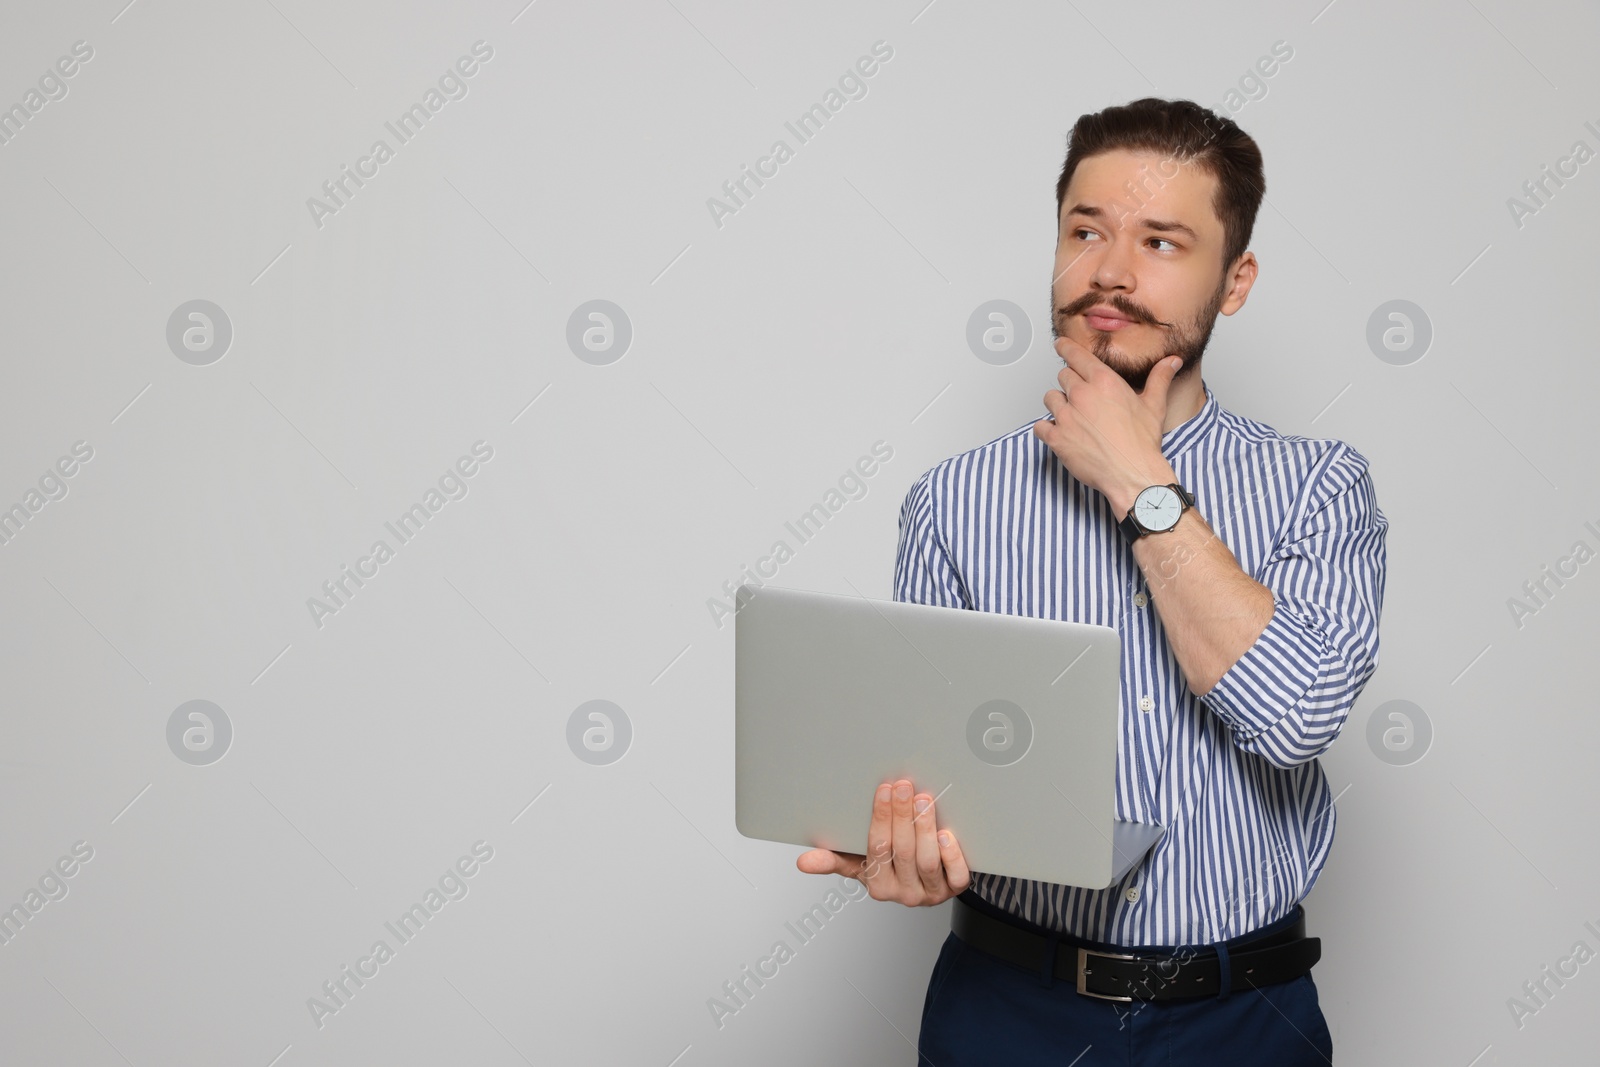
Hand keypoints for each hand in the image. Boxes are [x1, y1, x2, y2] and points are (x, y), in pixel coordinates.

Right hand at [795, 779, 970, 905]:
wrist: (927, 885)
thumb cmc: (890, 868)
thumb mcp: (860, 865)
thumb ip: (834, 860)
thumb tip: (803, 862)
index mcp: (877, 885)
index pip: (877, 849)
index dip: (881, 818)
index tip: (883, 790)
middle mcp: (904, 893)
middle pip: (903, 851)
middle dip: (902, 816)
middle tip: (904, 787)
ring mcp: (931, 892)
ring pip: (927, 861)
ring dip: (925, 828)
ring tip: (924, 801)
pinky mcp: (954, 889)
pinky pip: (956, 876)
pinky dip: (951, 855)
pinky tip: (947, 833)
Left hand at [1033, 335, 1179, 515]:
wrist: (1132, 473)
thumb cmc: (1142, 442)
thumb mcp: (1154, 405)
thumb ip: (1159, 378)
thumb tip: (1172, 361)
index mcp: (1103, 381)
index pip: (1076, 355)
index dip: (1066, 348)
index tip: (1060, 345)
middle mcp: (1081, 394)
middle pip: (1063, 376)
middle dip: (1070, 383)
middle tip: (1081, 397)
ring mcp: (1066, 416)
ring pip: (1050, 398)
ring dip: (1058, 404)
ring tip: (1072, 416)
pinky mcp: (1057, 438)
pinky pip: (1040, 425)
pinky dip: (1046, 428)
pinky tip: (1058, 433)